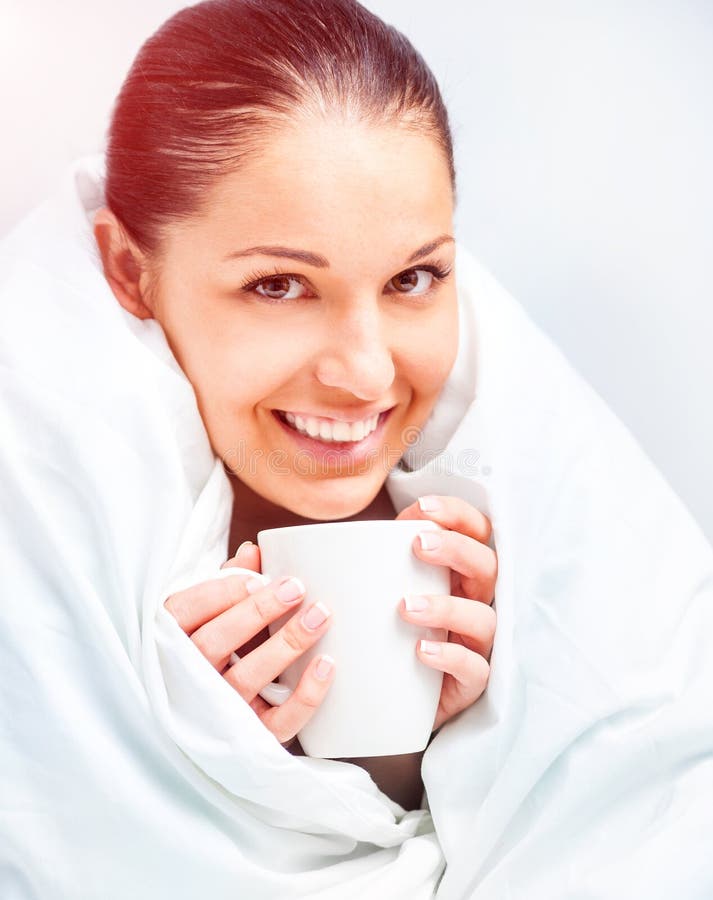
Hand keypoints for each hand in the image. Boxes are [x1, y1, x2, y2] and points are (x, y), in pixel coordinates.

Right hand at [163, 542, 334, 747]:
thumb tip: (254, 551)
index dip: (221, 592)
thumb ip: (227, 582)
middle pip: (214, 643)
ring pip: (247, 678)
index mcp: (166, 644)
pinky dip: (306, 695)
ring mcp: (216, 714)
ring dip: (287, 643)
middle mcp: (185, 681)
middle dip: (258, 611)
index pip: (184, 613)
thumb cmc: (212, 654)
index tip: (258, 577)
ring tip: (320, 615)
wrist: (208, 726)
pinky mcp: (251, 739)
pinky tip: (327, 664)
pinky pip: (278, 721)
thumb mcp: (208, 618)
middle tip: (296, 588)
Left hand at [395, 495, 496, 731]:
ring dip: (447, 607)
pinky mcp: (470, 684)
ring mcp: (476, 644)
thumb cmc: (386, 632)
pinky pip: (476, 671)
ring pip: (485, 619)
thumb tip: (340, 532)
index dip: (458, 515)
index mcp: (459, 573)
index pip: (477, 532)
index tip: (424, 508)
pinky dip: (450, 657)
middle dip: (456, 550)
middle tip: (418, 545)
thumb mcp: (381, 590)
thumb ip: (374, 561)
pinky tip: (420, 650)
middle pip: (487, 567)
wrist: (385, 697)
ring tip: (406, 607)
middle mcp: (475, 603)